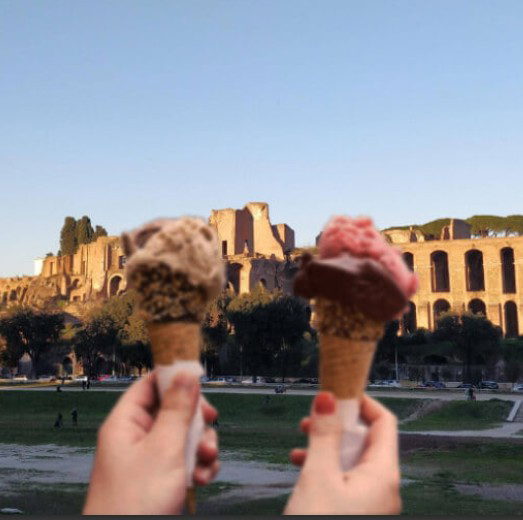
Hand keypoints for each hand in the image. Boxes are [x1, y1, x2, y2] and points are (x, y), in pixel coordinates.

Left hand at [83, 372, 218, 514]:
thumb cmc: (134, 503)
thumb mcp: (163, 448)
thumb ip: (177, 409)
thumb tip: (185, 374)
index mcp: (126, 423)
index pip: (149, 384)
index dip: (174, 378)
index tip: (199, 380)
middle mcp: (136, 438)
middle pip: (172, 409)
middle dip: (195, 419)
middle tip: (209, 421)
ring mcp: (149, 460)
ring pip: (183, 436)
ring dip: (202, 445)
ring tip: (207, 459)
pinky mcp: (161, 479)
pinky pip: (185, 460)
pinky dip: (199, 466)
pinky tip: (203, 478)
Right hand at [284, 392, 400, 514]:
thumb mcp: (319, 475)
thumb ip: (324, 435)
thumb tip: (328, 399)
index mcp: (383, 474)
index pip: (384, 422)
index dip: (362, 403)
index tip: (338, 394)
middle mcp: (384, 488)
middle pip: (367, 441)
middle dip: (337, 426)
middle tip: (313, 419)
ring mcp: (372, 502)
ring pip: (353, 461)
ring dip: (328, 447)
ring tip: (302, 443)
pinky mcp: (357, 511)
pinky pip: (346, 480)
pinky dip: (327, 469)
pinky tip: (304, 468)